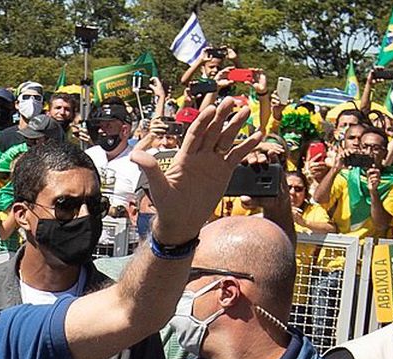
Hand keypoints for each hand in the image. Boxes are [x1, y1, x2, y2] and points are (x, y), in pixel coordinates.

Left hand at [133, 96, 253, 244]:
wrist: (181, 222)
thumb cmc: (167, 205)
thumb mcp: (157, 187)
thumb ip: (150, 168)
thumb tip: (135, 155)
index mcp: (184, 156)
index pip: (195, 133)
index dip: (203, 121)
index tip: (211, 109)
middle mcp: (199, 156)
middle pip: (212, 131)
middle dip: (222, 116)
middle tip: (231, 102)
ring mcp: (212, 163)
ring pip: (226, 139)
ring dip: (236, 125)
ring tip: (246, 110)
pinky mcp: (223, 173)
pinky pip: (236, 156)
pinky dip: (246, 146)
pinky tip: (257, 136)